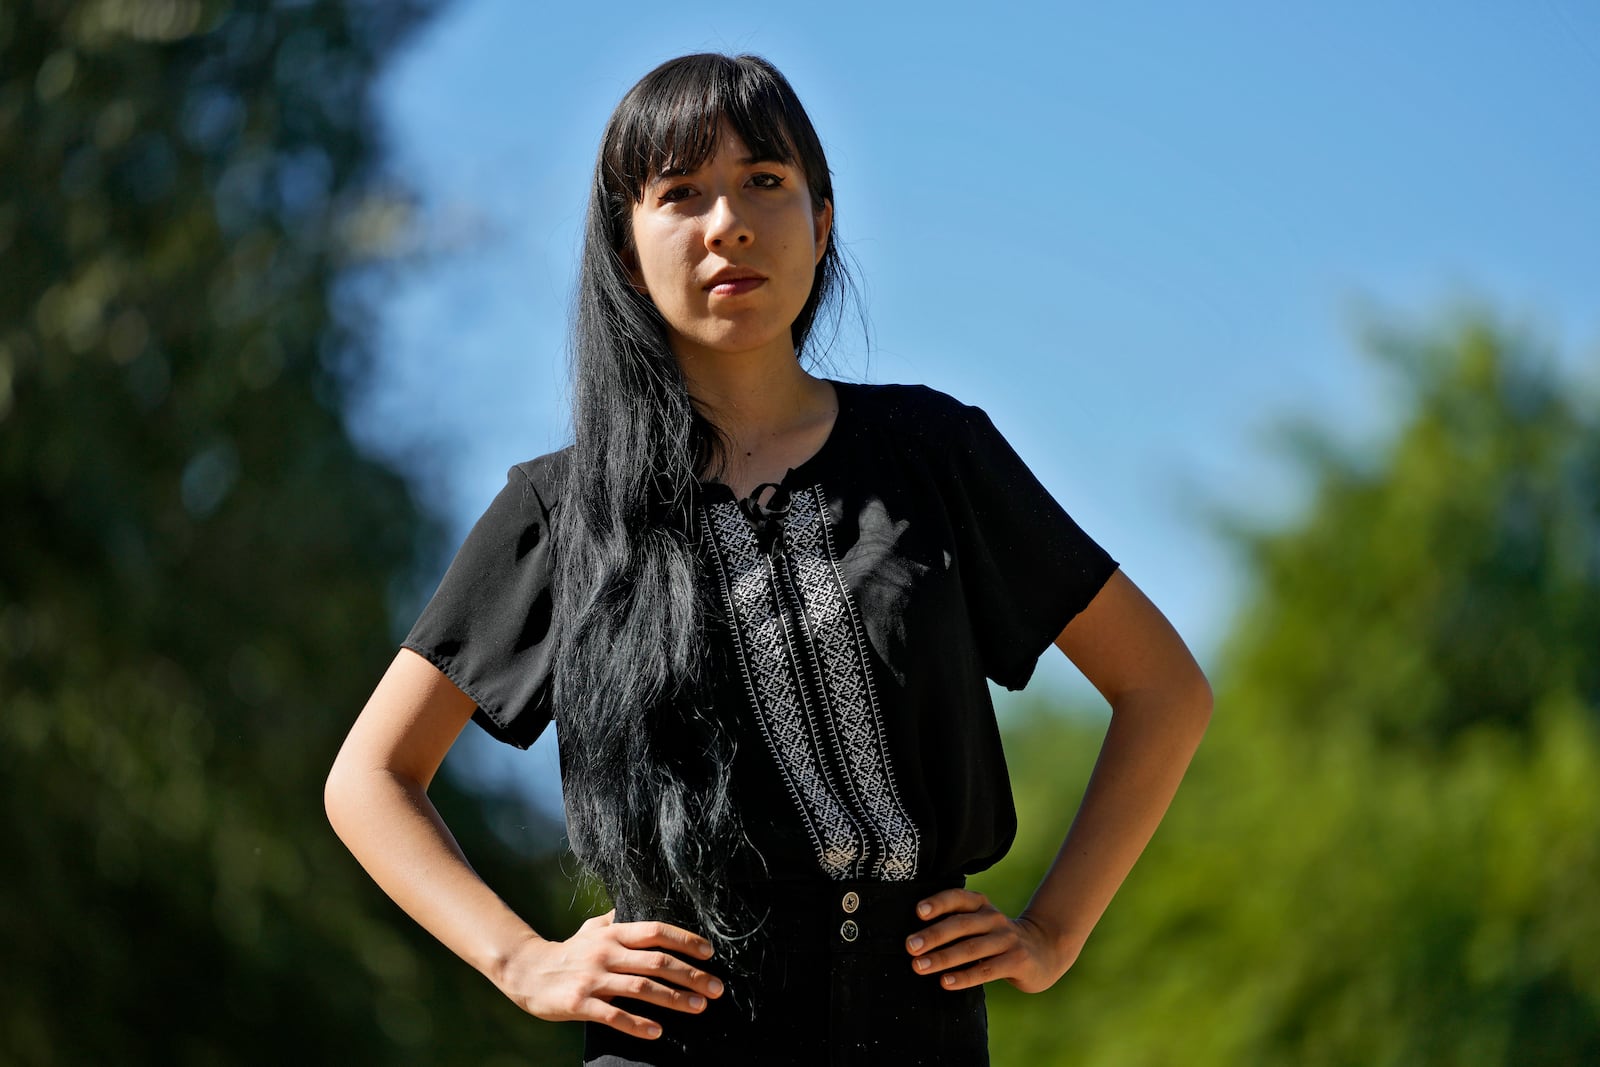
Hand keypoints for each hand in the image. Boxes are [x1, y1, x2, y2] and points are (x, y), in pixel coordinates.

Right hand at [496, 910, 724, 1039]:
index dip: (686, 940)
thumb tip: (643, 905)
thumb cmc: (568, 951)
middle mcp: (606, 953)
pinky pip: (613, 1015)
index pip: (656, 931)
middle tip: (716, 988)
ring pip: (641, 988)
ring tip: (698, 1007)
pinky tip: (657, 1032)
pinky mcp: (580, 1003)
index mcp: (613, 934)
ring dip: (674, 999)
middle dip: (691, 975)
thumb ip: (618, 919)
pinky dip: (637, 1024)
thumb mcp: (593, 929)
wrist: (526, 971)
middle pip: (657, 961)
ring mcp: (593, 979)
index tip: (710, 953)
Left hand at [904, 889, 1074, 993]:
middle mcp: (994, 918)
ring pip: (971, 948)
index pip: (958, 898)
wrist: (1045, 949)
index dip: (938, 903)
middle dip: (933, 935)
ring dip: (943, 958)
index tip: (918, 912)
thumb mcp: (981, 923)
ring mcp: (1007, 939)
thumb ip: (956, 923)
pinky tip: (945, 982)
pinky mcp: (1017, 961)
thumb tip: (915, 939)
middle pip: (960, 925)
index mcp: (981, 905)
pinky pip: (986, 970)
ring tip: (919, 966)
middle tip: (910, 946)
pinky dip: (964, 977)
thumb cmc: (997, 938)